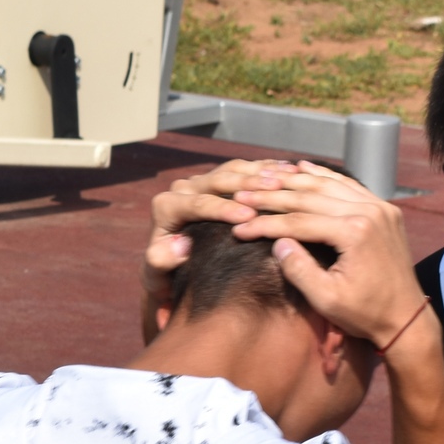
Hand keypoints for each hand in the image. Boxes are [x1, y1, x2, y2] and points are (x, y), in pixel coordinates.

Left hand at [141, 159, 299, 337]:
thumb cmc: (165, 276)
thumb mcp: (157, 274)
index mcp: (166, 206)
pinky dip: (263, 168)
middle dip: (248, 184)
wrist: (169, 265)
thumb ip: (162, 261)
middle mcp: (182, 188)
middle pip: (218, 180)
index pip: (198, 204)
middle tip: (275, 188)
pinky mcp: (215, 178)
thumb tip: (181, 245)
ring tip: (285, 178)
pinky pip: (241, 168)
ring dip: (259, 172)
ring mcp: (200, 181)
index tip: (249, 216)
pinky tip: (286, 170)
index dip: (224, 208)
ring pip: (232, 169)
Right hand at [226, 162, 426, 350]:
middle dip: (273, 197)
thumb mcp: (326, 299)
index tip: (238, 228)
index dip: (265, 224)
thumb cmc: (365, 313)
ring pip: (329, 185)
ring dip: (295, 181)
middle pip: (310, 197)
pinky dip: (325, 177)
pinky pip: (349, 186)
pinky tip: (303, 168)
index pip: (299, 222)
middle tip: (243, 193)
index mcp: (355, 233)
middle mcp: (369, 211)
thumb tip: (277, 242)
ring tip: (265, 178)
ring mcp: (380, 207)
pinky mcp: (384, 210)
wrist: (406, 317)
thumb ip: (299, 269)